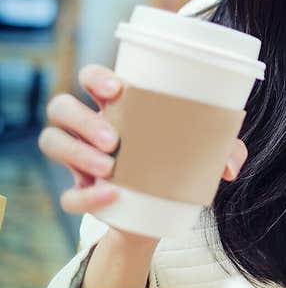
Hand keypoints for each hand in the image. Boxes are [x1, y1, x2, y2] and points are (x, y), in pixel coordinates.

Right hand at [39, 64, 248, 217]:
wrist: (160, 210)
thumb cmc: (178, 160)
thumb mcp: (203, 151)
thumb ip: (224, 150)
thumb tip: (232, 164)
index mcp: (117, 106)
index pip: (89, 78)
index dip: (95, 77)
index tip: (116, 89)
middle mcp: (89, 127)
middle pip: (61, 107)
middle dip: (82, 119)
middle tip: (114, 139)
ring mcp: (78, 159)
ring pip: (52, 141)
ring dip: (76, 152)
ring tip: (110, 166)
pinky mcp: (80, 192)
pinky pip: (67, 194)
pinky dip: (84, 196)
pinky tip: (109, 196)